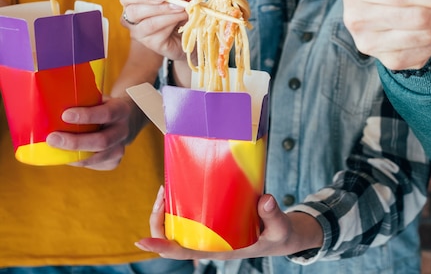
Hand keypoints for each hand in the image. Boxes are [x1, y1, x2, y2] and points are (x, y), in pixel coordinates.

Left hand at [46, 96, 144, 170]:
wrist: (125, 120)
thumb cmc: (101, 107)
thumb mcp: (97, 100)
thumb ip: (81, 104)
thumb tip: (48, 109)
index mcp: (121, 110)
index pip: (107, 114)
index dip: (86, 116)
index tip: (65, 115)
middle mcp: (124, 130)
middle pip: (102, 141)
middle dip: (75, 142)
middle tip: (52, 139)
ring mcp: (121, 147)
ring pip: (98, 157)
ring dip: (74, 156)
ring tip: (54, 150)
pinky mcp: (114, 161)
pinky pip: (94, 164)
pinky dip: (77, 161)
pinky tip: (66, 155)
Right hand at [119, 0, 192, 61]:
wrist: (193, 31)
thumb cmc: (179, 11)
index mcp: (133, 1)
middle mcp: (131, 18)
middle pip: (132, 10)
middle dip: (155, 5)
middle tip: (176, 3)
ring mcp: (139, 33)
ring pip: (147, 23)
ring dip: (168, 15)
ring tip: (183, 10)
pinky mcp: (151, 44)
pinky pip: (158, 33)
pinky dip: (172, 24)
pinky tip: (181, 21)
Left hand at [135, 187, 323, 259]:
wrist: (281, 235)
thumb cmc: (277, 235)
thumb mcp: (279, 228)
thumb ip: (272, 215)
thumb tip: (266, 199)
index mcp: (219, 249)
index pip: (183, 251)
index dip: (161, 246)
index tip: (141, 241)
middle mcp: (208, 241)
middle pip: (171, 236)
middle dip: (159, 216)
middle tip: (163, 191)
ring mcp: (208, 231)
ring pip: (176, 224)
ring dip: (166, 207)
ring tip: (167, 185)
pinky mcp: (213, 219)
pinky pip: (188, 213)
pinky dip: (179, 201)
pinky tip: (180, 185)